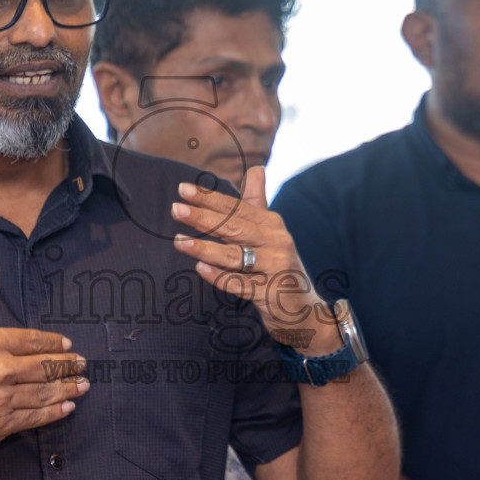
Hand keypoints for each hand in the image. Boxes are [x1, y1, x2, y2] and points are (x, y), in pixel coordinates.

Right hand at [0, 259, 86, 452]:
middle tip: (83, 365)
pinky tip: (67, 407)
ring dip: (68, 388)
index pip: (34, 340)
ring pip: (45, 392)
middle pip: (46, 366)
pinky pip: (35, 417)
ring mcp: (2, 400)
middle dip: (69, 366)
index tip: (68, 345)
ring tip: (83, 385)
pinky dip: (54, 412)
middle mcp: (0, 371)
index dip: (55, 343)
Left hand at [170, 167, 334, 350]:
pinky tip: (200, 268)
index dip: (210, 198)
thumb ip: (258, 203)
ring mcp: (276, 268)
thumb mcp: (270, 234)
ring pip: (235, 256)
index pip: (236, 208)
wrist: (303, 311)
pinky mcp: (271, 293)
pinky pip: (240, 284)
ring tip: (179, 242)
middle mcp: (276, 242)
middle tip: (175, 209)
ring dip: (205, 248)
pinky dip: (220, 276)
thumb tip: (256, 168)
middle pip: (234, 227)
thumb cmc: (278, 267)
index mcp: (272, 224)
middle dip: (203, 218)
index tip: (183, 189)